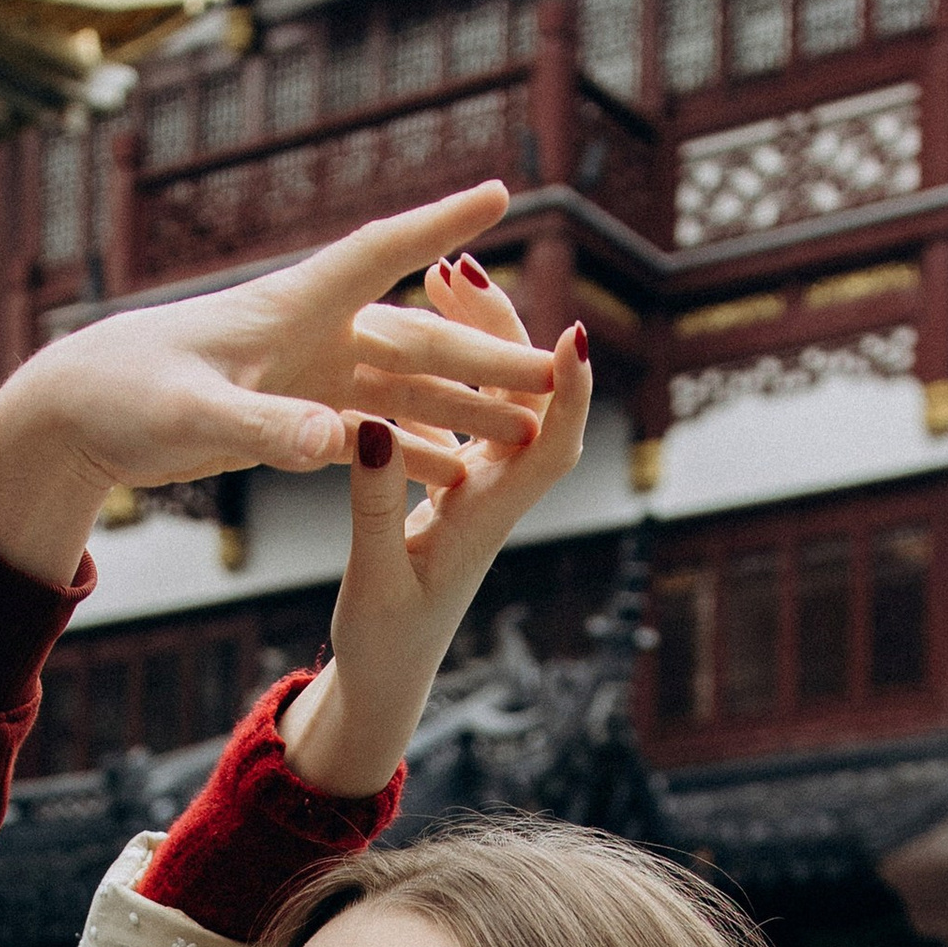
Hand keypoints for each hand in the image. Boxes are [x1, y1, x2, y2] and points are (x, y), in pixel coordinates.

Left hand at [0, 184, 555, 586]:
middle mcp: (306, 332)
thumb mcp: (196, 419)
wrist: (74, 415)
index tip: (500, 192)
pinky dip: (411, 448)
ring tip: (525, 434)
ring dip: (461, 410)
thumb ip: (270, 430)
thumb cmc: (123, 397)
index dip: (438, 223)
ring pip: (400, 389)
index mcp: (288, 309)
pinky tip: (456, 472)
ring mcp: (300, 373)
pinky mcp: (286, 412)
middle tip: (555, 369)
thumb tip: (339, 441)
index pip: (378, 254)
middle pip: (413, 340)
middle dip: (486, 355)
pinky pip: (367, 428)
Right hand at [277, 259, 593, 800]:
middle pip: (521, 396)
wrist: (384, 678)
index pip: (550, 446)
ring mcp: (470, 485)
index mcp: (486, 517)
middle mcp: (490, 492)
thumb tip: (373, 424)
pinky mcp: (444, 485)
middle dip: (503, 328)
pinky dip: (434, 368)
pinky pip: (449, 412)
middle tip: (458, 268)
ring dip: (469, 336)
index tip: (574, 336)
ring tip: (433, 278)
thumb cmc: (385, 644)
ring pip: (486, 395)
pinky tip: (405, 329)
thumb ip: (375, 505)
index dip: (571, 393)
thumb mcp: (373, 578)